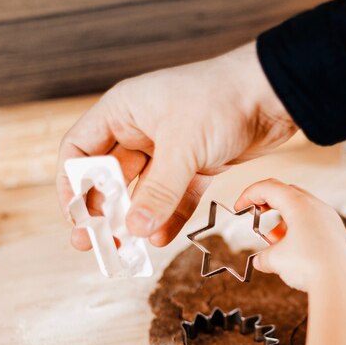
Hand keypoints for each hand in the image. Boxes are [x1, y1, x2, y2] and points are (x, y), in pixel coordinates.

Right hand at [57, 42, 296, 248]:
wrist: (272, 96)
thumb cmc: (221, 101)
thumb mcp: (182, 147)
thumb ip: (158, 191)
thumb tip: (135, 230)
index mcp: (123, 112)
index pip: (80, 152)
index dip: (73, 185)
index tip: (76, 218)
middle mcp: (142, 130)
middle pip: (111, 178)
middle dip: (105, 212)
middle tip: (97, 243)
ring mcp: (170, 150)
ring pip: (146, 192)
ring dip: (139, 220)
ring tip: (130, 248)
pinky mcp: (197, 165)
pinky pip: (176, 197)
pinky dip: (170, 216)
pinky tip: (162, 238)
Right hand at [234, 179, 345, 291]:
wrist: (343, 282)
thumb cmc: (311, 265)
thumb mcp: (277, 260)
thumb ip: (264, 257)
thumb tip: (261, 261)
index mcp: (299, 204)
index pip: (269, 188)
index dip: (249, 195)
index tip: (239, 207)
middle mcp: (316, 207)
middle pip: (287, 194)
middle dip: (268, 204)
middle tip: (256, 215)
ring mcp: (329, 220)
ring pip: (301, 211)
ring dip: (283, 222)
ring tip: (273, 240)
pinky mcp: (337, 235)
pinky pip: (313, 225)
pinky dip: (297, 232)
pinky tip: (292, 250)